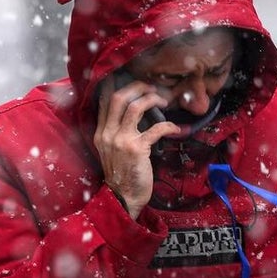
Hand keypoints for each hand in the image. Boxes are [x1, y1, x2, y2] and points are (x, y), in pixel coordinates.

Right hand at [93, 76, 179, 218]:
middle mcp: (108, 134)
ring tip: (162, 101)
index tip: (132, 80)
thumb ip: (117, 132)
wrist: (123, 197)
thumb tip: (133, 113)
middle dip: (137, 87)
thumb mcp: (111, 151)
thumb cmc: (122, 174)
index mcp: (101, 133)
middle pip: (118, 97)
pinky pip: (156, 129)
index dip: (118, 85)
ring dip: (151, 100)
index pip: (104, 101)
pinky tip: (175, 128)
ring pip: (135, 107)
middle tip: (151, 88)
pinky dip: (168, 126)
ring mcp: (121, 140)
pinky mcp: (137, 149)